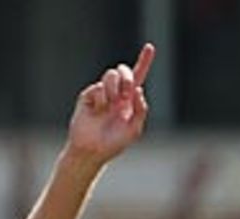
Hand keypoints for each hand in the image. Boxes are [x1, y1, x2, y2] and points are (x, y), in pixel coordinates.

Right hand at [67, 44, 153, 164]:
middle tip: (126, 94)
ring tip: (111, 106)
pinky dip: (101, 99)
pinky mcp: (89, 95)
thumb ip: (140, 110)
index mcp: (129, 100)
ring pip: (110, 75)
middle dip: (127, 77)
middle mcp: (116, 93)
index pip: (138, 77)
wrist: (92, 150)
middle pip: (124, 71)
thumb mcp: (134, 129)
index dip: (144, 62)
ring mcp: (102, 93)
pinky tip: (98, 111)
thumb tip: (139, 89)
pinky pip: (98, 87)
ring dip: (114, 89)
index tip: (150, 47)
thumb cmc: (114, 143)